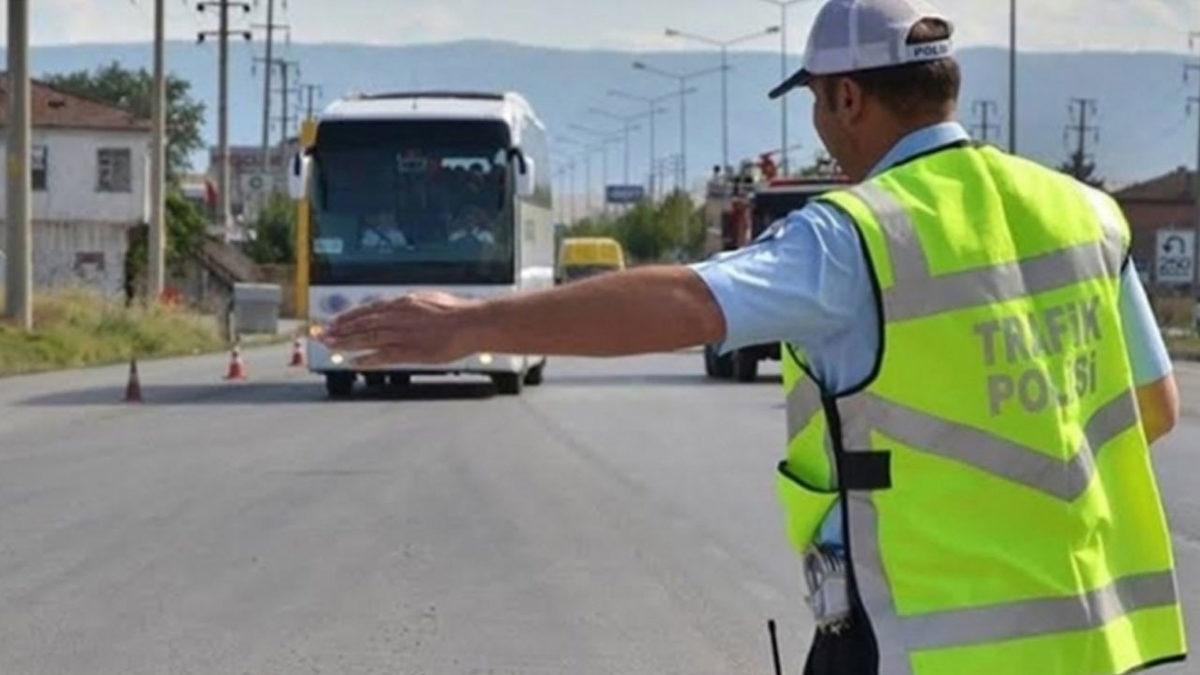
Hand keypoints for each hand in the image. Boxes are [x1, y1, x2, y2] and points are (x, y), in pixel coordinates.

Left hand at [322, 292, 482, 365]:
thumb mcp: (429, 299)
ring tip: (330, 347)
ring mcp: (403, 334)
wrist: (472, 323)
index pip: (369, 309)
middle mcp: (398, 317)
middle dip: (340, 329)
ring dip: (347, 343)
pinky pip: (383, 356)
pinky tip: (352, 362)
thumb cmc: (457, 312)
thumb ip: (411, 305)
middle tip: (321, 335)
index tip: (334, 321)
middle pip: (363, 323)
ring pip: (368, 338)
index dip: (349, 316)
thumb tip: (400, 304)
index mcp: (403, 303)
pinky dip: (366, 359)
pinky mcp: (410, 351)